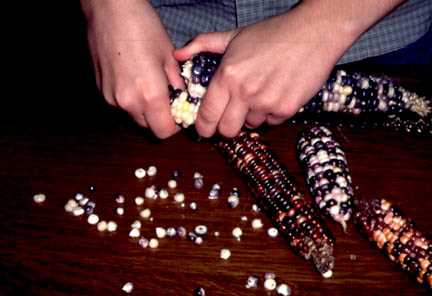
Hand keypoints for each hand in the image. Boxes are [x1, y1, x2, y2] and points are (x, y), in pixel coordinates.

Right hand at [82, 0, 183, 137]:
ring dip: (144, 109)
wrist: (109, 9)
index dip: (174, 126)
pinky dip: (130, 99)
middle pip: (148, 127)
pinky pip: (120, 104)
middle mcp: (128, 102)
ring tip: (149, 86)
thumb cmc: (143, 27)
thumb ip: (176, 83)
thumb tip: (181, 96)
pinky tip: (133, 78)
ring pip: (133, 116)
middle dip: (159, 118)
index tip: (178, 113)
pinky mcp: (100, 90)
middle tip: (167, 99)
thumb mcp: (169, 56)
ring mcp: (111, 98)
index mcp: (150, 95)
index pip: (164, 131)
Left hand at [174, 3, 360, 137]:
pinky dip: (272, 113)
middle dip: (226, 127)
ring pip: (251, 125)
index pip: (207, 115)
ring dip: (252, 115)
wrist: (313, 32)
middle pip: (227, 131)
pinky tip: (277, 93)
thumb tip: (178, 55)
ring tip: (261, 93)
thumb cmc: (272, 33)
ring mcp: (266, 102)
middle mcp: (245, 92)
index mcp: (228, 76)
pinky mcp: (287, 109)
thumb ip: (202, 44)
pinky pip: (272, 122)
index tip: (205, 129)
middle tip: (232, 117)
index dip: (204, 127)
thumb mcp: (234, 36)